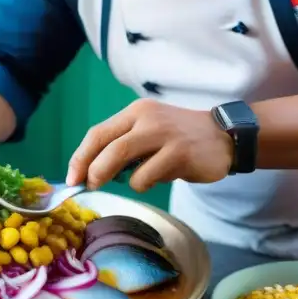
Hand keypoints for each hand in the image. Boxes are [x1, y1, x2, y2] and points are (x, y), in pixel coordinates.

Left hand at [66, 99, 233, 191]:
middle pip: (106, 145)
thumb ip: (125, 145)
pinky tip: (163, 177)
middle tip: (88, 186)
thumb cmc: (180, 138)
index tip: (72, 177)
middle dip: (91, 169)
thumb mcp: (150, 131)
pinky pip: (147, 175)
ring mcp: (164, 134)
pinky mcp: (179, 152)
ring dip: (117, 178)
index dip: (81, 156)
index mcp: (136, 112)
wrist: (225, 136)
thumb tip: (92, 172)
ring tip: (134, 181)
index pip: (98, 132)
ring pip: (122, 158)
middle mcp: (147, 118)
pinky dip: (145, 183)